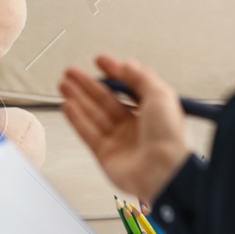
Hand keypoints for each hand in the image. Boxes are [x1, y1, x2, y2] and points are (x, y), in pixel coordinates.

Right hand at [57, 53, 188, 199]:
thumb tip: (125, 65)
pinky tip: (67, 105)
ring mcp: (120, 140)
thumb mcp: (161, 95)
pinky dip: (76, 118)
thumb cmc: (170, 138)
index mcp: (153, 111)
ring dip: (78, 98)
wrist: (164, 172)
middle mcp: (136, 126)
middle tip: (72, 72)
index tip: (101, 61)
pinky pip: (87, 132)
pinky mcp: (106, 154)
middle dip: (88, 84)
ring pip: (94, 114)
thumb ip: (140, 77)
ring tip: (64, 84)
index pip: (129, 87)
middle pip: (106, 100)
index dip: (114, 73)